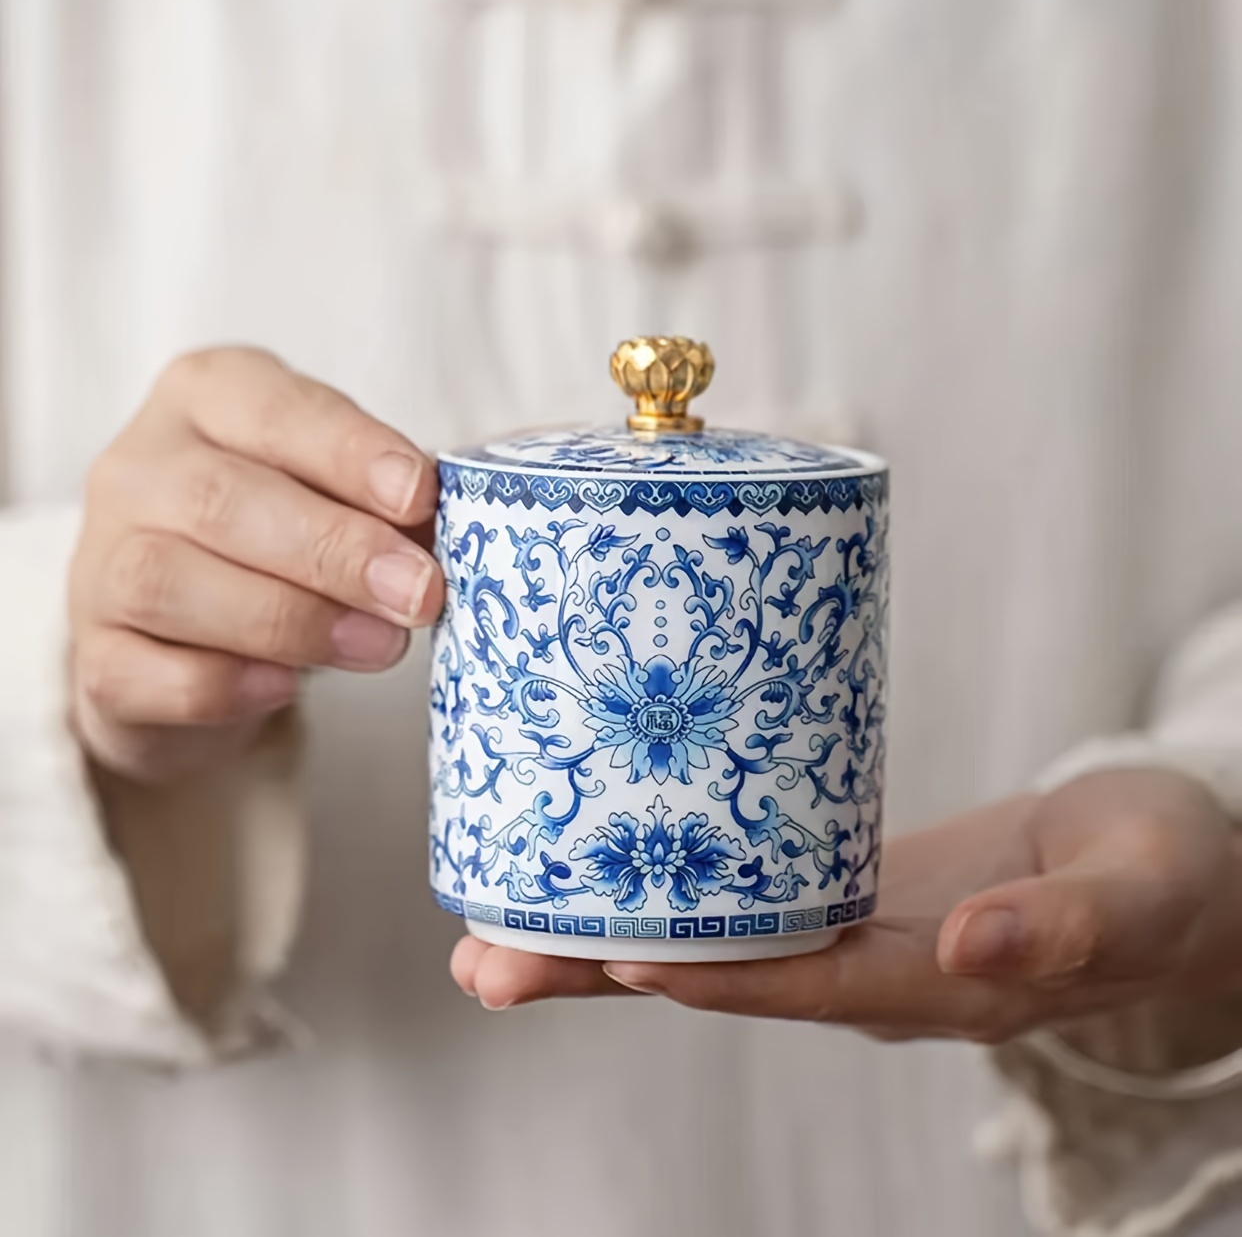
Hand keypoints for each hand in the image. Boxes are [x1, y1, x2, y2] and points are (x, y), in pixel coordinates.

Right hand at [70, 347, 442, 781]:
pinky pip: (149, 672)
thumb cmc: (282, 539)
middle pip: (220, 499)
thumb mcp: (338, 495)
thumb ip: (388, 504)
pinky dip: (225, 684)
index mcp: (208, 399)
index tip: (420, 495)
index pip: (275, 410)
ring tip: (379, 646)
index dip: (350, 453)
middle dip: (334, 549)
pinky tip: (285, 687)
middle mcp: (138, 468)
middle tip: (418, 593)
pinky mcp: (98, 655)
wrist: (190, 635)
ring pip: (169, 582)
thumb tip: (449, 531)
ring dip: (291, 619)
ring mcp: (100, 562)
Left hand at [451, 769, 1241, 1041]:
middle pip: (724, 980)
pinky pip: (734, 898)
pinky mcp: (830, 887)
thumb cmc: (1158, 871)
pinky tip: (587, 870)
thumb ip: (1062, 925)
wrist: (1146, 864)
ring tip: (487, 934)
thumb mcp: (1135, 889)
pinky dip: (658, 888)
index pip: (809, 986)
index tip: (622, 954)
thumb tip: (971, 949)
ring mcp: (843, 934)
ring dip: (599, 940)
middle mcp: (870, 972)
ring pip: (711, 943)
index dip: (718, 977)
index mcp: (940, 984)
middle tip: (486, 965)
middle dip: (603, 975)